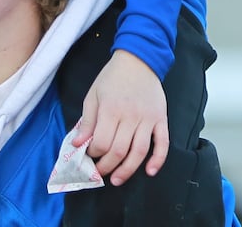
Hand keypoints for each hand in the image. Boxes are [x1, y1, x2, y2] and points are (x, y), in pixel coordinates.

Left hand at [72, 49, 168, 185]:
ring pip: (139, 152)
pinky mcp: (161, 119)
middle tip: (100, 173)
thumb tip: (78, 144)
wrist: (138, 61)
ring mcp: (148, 119)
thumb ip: (87, 120)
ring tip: (117, 180)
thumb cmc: (111, 78)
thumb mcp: (93, 94)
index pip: (102, 141)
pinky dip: (158, 160)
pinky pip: (162, 144)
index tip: (89, 156)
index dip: (94, 154)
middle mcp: (130, 116)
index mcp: (110, 109)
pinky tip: (149, 172)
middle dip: (108, 166)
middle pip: (119, 150)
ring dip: (128, 170)